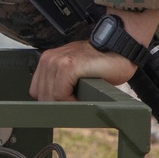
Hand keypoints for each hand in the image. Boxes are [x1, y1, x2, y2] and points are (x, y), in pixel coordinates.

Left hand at [30, 9, 158, 100]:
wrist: (121, 50)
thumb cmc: (102, 64)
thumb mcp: (74, 75)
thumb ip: (60, 84)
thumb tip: (53, 107)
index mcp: (47, 61)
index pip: (37, 92)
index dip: (53, 102)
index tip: (68, 102)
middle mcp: (48, 59)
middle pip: (42, 96)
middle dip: (59, 104)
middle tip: (77, 100)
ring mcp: (57, 61)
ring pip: (50, 97)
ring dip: (67, 102)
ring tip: (82, 96)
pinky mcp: (69, 65)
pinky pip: (60, 94)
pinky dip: (72, 101)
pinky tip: (83, 95)